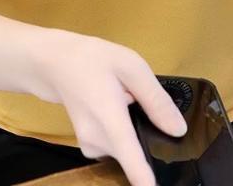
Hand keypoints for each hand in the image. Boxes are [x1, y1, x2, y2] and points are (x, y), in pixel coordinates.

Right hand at [30, 29, 187, 185]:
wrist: (55, 62)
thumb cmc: (91, 59)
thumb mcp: (130, 66)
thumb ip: (155, 99)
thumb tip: (178, 130)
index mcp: (111, 122)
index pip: (134, 166)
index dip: (148, 182)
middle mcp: (99, 143)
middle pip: (137, 153)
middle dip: (147, 132)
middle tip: (136, 99)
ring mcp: (91, 147)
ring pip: (127, 148)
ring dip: (133, 128)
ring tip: (123, 98)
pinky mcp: (89, 146)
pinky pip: (117, 145)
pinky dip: (122, 129)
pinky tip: (115, 106)